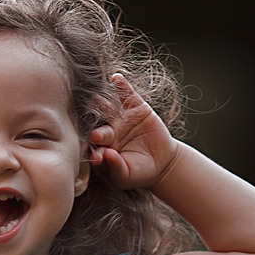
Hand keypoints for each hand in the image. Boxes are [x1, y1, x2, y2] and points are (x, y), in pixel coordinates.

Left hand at [88, 73, 182, 189]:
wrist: (161, 162)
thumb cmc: (138, 173)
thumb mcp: (126, 175)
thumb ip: (115, 166)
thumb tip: (106, 155)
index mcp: (102, 147)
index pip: (94, 146)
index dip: (94, 149)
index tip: (96, 156)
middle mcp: (108, 130)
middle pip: (98, 125)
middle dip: (95, 127)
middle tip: (94, 133)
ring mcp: (120, 118)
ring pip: (108, 107)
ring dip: (100, 102)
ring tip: (94, 96)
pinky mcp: (135, 108)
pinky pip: (126, 95)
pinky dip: (122, 86)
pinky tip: (116, 79)